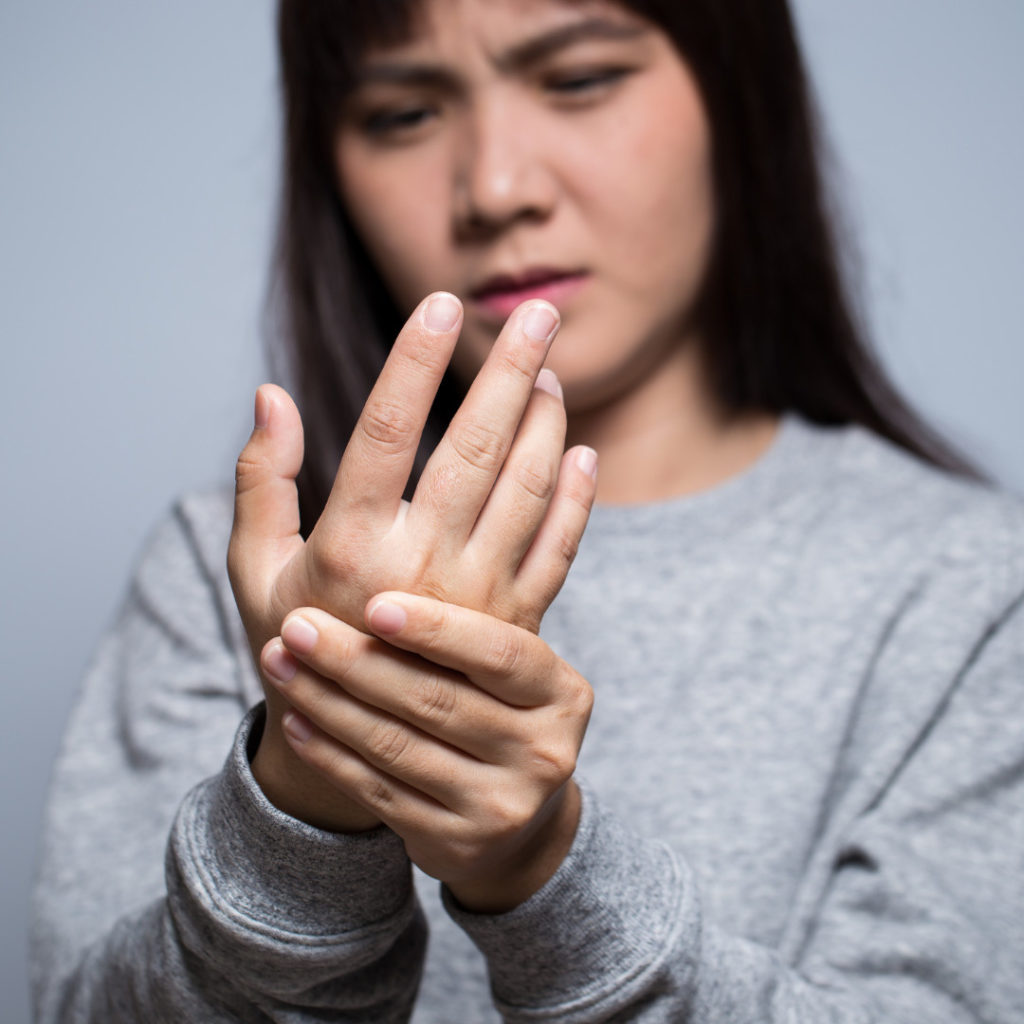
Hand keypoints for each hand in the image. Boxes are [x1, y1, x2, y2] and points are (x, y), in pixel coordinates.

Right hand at [228, 293, 597, 829]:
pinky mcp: (514, 626)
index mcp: (351, 546)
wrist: (356, 749)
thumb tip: (268, 393)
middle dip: (511, 371)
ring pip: (527, 491)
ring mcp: (477, 600)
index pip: (388, 430)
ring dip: (546, 424)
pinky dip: (575, 500)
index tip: (441, 304)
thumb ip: (260, 481)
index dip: (414, 361)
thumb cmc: (294, 644)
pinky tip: (581, 453)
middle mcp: (422, 568)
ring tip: (552, 373)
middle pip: (477, 448)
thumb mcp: (253, 569)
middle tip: (538, 312)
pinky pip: (558, 551)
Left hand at [260, 592, 593, 911]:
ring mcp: (501, 805)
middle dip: (356, 660)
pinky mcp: (456, 843)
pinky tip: (294, 718)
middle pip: (437, 700)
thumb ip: (482, 609)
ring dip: (328, 701)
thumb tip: (426, 513)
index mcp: (561, 693)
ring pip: (397, 746)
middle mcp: (542, 751)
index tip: (375, 604)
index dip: (438, 629)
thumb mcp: (514, 665)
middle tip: (297, 624)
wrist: (521, 817)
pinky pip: (378, 791)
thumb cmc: (501, 708)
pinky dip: (329, 752)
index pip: (499, 652)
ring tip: (279, 659)